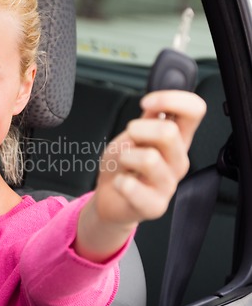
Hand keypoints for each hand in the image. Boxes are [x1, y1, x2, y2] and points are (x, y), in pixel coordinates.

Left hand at [74, 90, 205, 262]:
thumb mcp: (133, 133)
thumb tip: (158, 103)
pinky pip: (132, 187)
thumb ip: (148, 117)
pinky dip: (118, 180)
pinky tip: (120, 182)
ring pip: (149, 159)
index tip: (146, 103)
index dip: (170, 99)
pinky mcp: (154, 206)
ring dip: (125, 156)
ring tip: (124, 164)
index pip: (194, 110)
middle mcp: (178, 160)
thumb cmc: (123, 164)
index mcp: (177, 138)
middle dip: (138, 130)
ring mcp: (168, 184)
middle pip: (169, 132)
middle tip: (129, 140)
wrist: (110, 197)